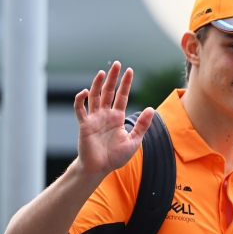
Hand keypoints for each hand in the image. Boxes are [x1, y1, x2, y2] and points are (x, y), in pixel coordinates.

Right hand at [73, 61, 153, 177]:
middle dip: (113, 78)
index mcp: (117, 117)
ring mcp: (94, 118)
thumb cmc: (116, 157)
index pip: (122, 96)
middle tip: (117, 64)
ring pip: (95, 97)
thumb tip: (152, 109)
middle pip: (109, 92)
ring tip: (103, 72)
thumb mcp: (134, 140)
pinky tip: (85, 91)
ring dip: (98, 84)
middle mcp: (105, 115)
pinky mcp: (84, 125)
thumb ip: (142, 125)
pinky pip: (80, 109)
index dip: (125, 84)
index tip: (129, 71)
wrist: (100, 169)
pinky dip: (80, 100)